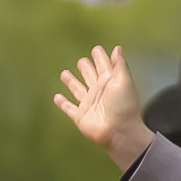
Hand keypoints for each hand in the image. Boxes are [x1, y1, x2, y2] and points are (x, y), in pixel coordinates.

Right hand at [49, 44, 153, 167]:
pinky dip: (62, 103)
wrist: (119, 132)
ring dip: (71, 82)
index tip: (96, 49)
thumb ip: (119, 65)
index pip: (103, 66)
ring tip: (64, 73)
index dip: (100, 57)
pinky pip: (68, 108)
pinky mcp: (80, 116)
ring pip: (77, 89)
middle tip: (82, 60)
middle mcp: (98, 91)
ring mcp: (88, 104)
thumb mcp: (124, 80)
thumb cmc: (124, 105)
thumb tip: (117, 48)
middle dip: (86, 68)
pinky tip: (56, 97)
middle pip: (89, 76)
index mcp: (109, 82)